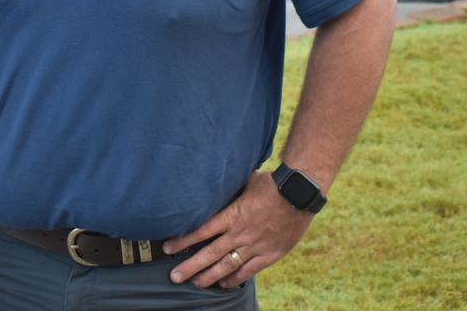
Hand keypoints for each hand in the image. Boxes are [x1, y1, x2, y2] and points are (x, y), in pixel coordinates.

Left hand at [162, 171, 314, 289]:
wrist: (299, 194)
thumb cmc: (271, 184)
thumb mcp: (244, 182)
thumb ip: (228, 189)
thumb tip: (212, 181)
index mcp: (232, 214)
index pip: (201, 231)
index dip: (183, 241)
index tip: (168, 248)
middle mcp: (240, 233)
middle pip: (210, 253)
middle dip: (190, 266)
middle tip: (174, 276)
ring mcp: (255, 245)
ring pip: (227, 265)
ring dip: (209, 276)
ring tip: (195, 283)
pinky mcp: (270, 254)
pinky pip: (249, 270)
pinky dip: (235, 279)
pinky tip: (224, 284)